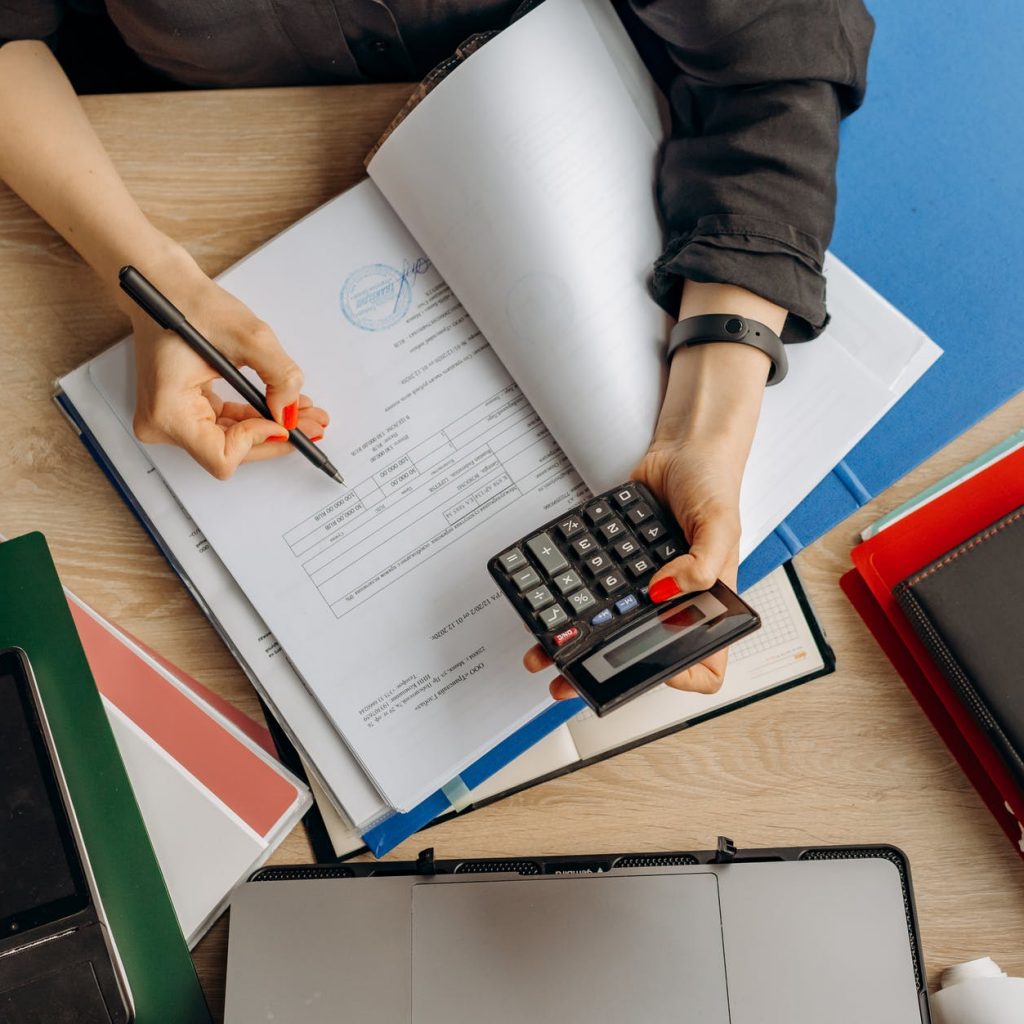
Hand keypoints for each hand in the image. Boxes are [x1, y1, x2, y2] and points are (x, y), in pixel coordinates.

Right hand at [130, 251, 329, 478]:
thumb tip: (290, 410)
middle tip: (312, 425)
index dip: (258, 441)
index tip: (283, 421)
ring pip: (231, 443)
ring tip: (304, 415)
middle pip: (230, 453)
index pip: (222, 456)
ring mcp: (169, 420)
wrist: (163, 287)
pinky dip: (253, 419)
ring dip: (269, 429)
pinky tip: (280, 407)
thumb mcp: (250, 336)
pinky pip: (224, 427)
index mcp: (168, 410)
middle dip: (275, 438)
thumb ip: (280, 376)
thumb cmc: (189, 304)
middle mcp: (162, 423)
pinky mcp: (181, 412)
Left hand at [524, 282, 782, 702]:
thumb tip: (664, 593)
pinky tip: (547, 606)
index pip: (704, 662)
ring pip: (611, 628)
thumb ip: (703, 563)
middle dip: (604, 672)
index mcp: (709, 603)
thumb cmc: (713, 484)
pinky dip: (569, 603)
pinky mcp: (617, 566)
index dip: (682, 677)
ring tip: (544, 653)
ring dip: (576, 643)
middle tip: (570, 682)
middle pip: (642, 653)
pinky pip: (593, 591)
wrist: (681, 450)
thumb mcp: (720, 523)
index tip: (650, 674)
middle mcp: (675, 602)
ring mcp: (644, 587)